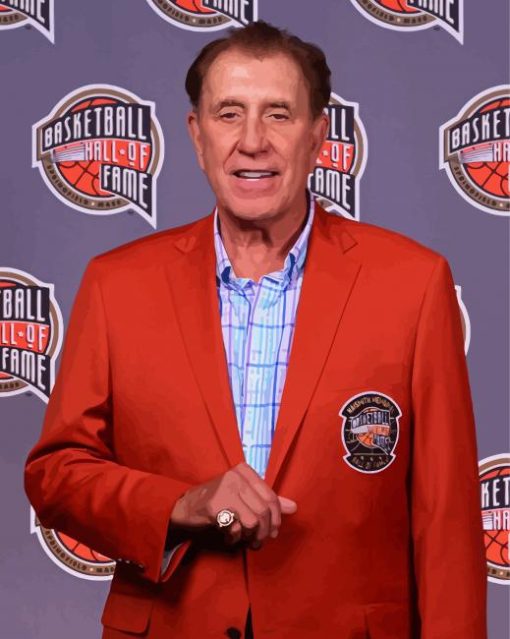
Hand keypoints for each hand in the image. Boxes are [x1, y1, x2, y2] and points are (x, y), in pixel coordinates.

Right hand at [170, 462, 296, 548]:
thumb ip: (267, 501)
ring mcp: (225, 489)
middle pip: (264, 510)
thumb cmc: (217, 502)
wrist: (185, 508)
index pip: (271, 497)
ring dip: (251, 537)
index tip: (272, 532)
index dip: (276, 519)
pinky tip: (228, 538)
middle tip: (259, 542)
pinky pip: (236, 528)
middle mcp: (236, 476)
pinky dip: (235, 538)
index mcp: (245, 471)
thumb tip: (294, 507)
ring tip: (244, 541)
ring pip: (253, 521)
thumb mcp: (243, 497)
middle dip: (265, 532)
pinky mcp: (215, 506)